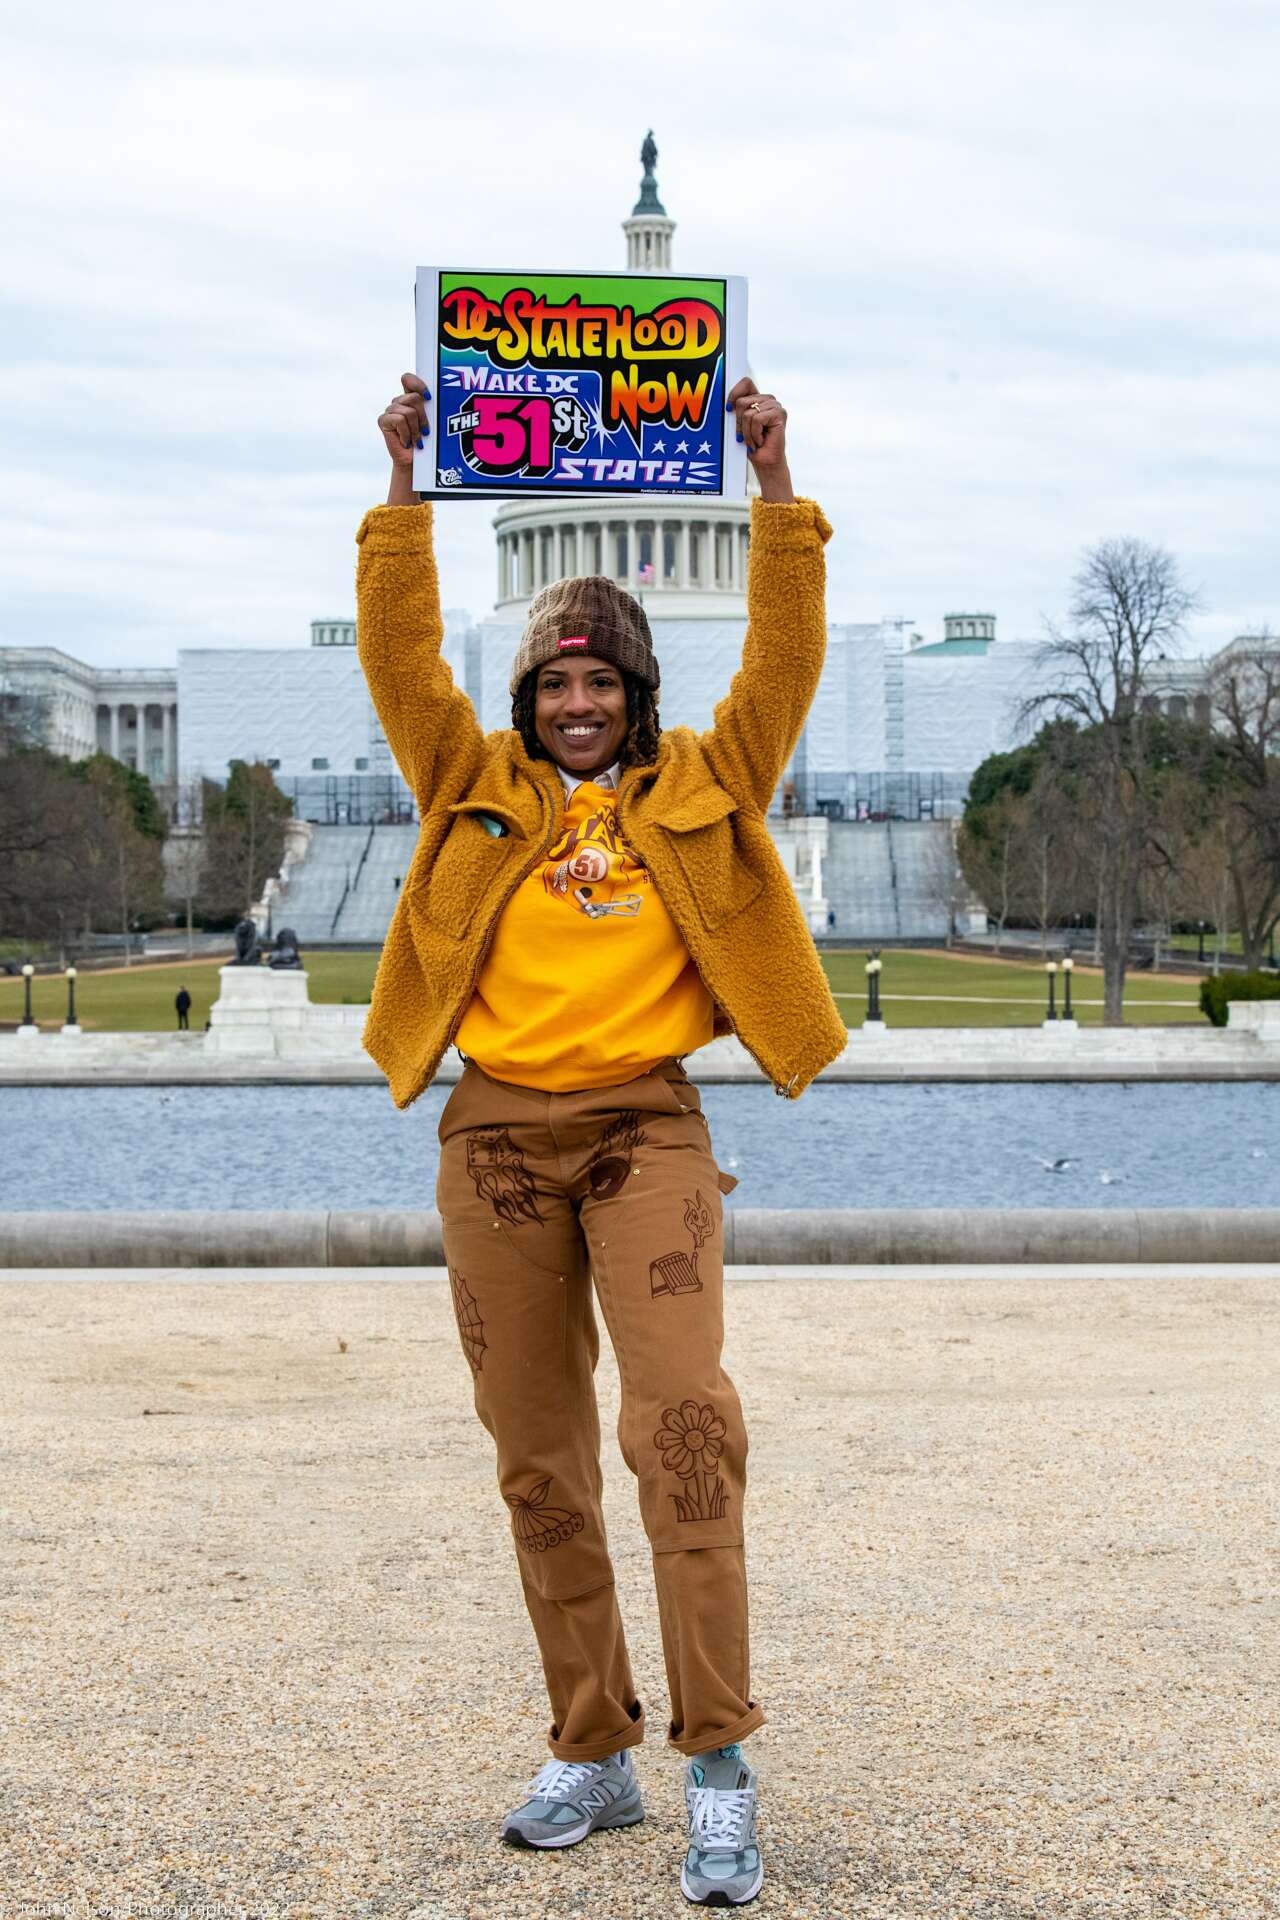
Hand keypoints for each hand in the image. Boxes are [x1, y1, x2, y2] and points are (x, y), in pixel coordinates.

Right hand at [378, 372, 429, 468]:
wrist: (414, 463)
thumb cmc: (426, 443)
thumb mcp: (431, 423)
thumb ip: (429, 408)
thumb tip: (432, 398)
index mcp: (409, 399)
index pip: (408, 379)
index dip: (417, 384)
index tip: (428, 398)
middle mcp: (398, 402)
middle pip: (413, 398)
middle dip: (423, 417)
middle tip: (425, 432)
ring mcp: (390, 411)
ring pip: (408, 411)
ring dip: (415, 429)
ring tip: (416, 440)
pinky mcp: (383, 420)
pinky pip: (399, 420)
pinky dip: (406, 433)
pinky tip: (406, 442)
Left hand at [726, 376, 792, 501]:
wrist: (765, 463)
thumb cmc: (751, 446)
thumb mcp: (739, 425)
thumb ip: (736, 411)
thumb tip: (726, 403)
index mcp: (758, 399)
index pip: (746, 383)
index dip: (734, 393)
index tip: (728, 409)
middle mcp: (768, 399)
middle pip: (742, 401)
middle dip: (739, 423)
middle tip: (745, 436)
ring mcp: (775, 405)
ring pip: (748, 413)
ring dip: (747, 432)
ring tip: (754, 440)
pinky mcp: (780, 414)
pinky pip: (757, 419)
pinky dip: (754, 434)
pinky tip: (760, 440)